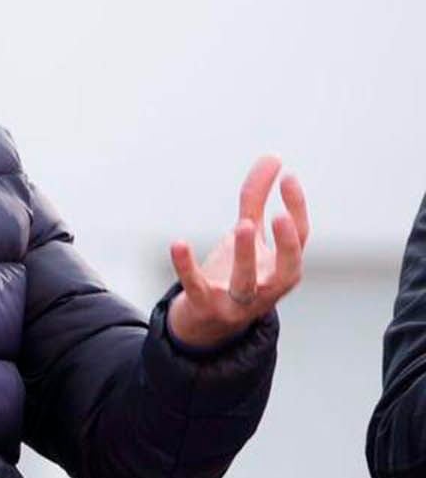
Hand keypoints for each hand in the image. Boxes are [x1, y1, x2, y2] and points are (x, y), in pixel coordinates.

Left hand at [166, 154, 309, 348]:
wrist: (209, 319)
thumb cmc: (236, 270)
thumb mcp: (248, 233)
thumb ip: (256, 199)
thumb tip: (273, 157)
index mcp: (283, 267)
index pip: (300, 237)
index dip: (297, 208)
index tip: (288, 177)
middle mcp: (268, 287)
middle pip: (286, 268)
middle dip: (286, 245)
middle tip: (278, 217)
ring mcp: (238, 301)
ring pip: (245, 282)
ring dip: (244, 255)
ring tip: (241, 225)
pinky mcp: (206, 306)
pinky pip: (196, 286)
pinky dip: (186, 267)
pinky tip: (178, 243)